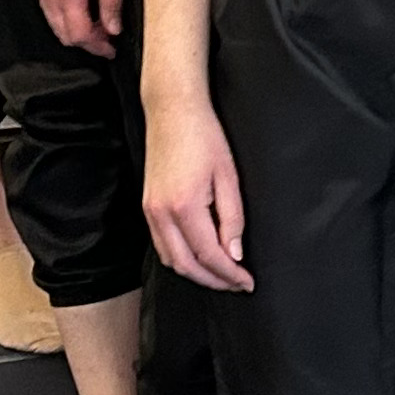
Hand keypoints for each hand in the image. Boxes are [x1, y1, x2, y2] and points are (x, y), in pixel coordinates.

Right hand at [35, 0, 123, 55]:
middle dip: (88, 42)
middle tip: (108, 39)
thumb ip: (111, 0)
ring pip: (56, 25)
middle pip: (65, 35)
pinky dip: (66, 18)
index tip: (111, 48)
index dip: (98, 46)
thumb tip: (114, 27)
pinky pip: (50, 11)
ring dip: (76, 31)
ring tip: (99, 24)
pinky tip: (83, 9)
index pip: (80, 34)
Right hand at [144, 87, 251, 290]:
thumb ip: (232, 219)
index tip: (247, 282)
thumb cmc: (204, 136)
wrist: (172, 110)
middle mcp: (161, 214)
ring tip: (221, 274)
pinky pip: (161, 245)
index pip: (209, 255)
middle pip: (186, 266)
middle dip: (213, 280)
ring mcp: (150, 212)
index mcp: (184, 206)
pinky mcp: (147, 207)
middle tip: (237, 284)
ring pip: (171, 260)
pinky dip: (180, 259)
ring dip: (196, 272)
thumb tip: (235, 254)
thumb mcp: (228, 176)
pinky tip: (199, 256)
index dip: (230, 274)